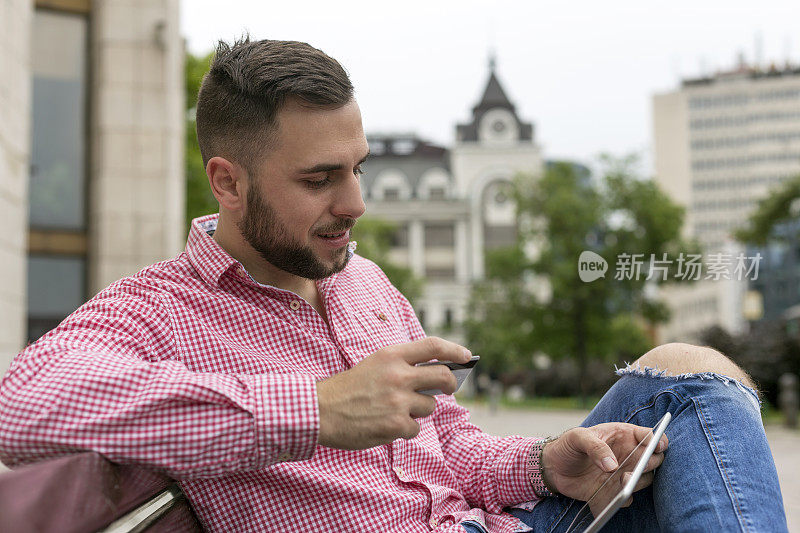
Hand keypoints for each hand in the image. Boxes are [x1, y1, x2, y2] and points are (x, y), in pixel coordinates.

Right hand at [315, 337, 471, 449]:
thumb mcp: (374, 365)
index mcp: (391, 356)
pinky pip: (416, 427)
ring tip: (395, 410)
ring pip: (429, 406)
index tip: (467, 356)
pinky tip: (387, 425)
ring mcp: (398, 401)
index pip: (433, 346)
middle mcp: (398, 375)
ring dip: (419, 410)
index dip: (455, 350)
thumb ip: (402, 366)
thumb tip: (436, 376)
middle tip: (448, 389)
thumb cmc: (348, 388)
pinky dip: (405, 429)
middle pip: (442, 377)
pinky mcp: (396, 424)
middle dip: (449, 384)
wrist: (321, 411)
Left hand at [541, 423, 667, 514]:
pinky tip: (614, 496)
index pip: (648, 436)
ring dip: (638, 481)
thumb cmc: (568, 446)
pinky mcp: (615, 490)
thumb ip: (595, 446)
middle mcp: (628, 455)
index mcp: (622, 436)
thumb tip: (612, 466)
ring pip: (645, 479)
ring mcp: (623, 473)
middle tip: (639, 467)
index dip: (657, 440)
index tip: (655, 446)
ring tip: (624, 481)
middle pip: (654, 459)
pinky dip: (623, 498)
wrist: (553, 467)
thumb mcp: (577, 438)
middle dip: (651, 463)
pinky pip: (627, 497)